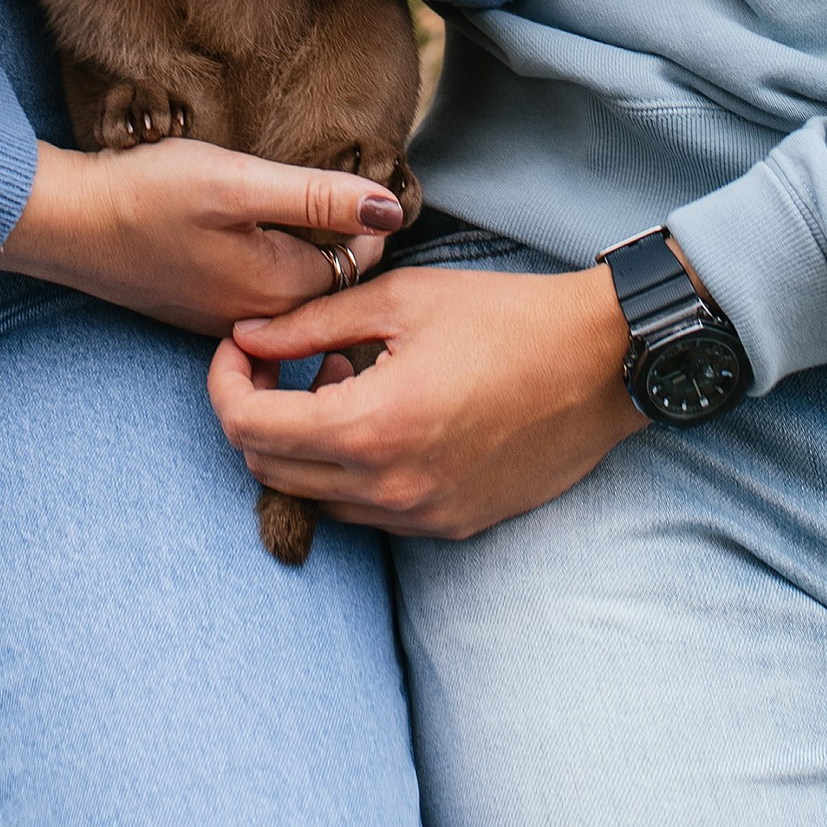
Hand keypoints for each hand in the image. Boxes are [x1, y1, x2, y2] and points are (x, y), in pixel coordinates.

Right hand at [0, 140, 403, 339]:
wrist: (64, 222)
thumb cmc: (148, 193)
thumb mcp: (239, 181)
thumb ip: (317, 195)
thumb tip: (392, 208)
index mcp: (279, 287)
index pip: (357, 264)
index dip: (368, 224)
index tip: (363, 185)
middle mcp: (257, 317)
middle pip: (328, 285)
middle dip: (345, 244)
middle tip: (343, 194)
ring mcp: (222, 319)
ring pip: (291, 292)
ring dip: (307, 255)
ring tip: (303, 208)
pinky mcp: (194, 309)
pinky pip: (255, 295)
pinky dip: (268, 266)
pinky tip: (250, 231)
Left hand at [208, 263, 644, 539]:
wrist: (601, 363)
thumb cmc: (504, 317)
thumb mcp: (400, 299)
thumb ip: (310, 323)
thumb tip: (244, 335)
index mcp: (371, 427)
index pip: (247, 429)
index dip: (225, 383)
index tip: (239, 346)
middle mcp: (390, 489)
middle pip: (271, 470)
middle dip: (257, 411)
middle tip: (284, 358)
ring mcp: (422, 517)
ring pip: (316, 496)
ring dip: (304, 442)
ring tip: (343, 378)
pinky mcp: (451, 526)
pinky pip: (368, 510)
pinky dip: (351, 466)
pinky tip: (383, 410)